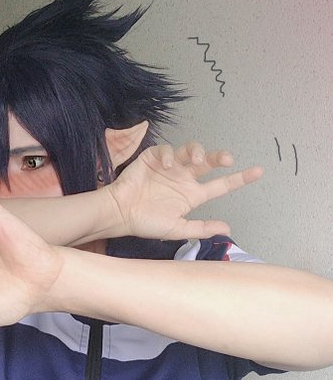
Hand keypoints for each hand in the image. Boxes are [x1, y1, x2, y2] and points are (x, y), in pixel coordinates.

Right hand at [108, 142, 262, 239]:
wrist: (120, 214)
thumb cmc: (146, 223)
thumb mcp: (177, 229)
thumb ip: (201, 228)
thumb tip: (227, 229)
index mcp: (192, 195)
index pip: (220, 185)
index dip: (239, 178)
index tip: (258, 172)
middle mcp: (184, 178)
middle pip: (208, 162)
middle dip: (219, 157)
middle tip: (226, 159)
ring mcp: (169, 167)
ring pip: (189, 151)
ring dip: (196, 152)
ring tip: (195, 160)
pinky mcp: (153, 158)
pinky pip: (166, 151)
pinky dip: (168, 155)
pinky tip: (166, 166)